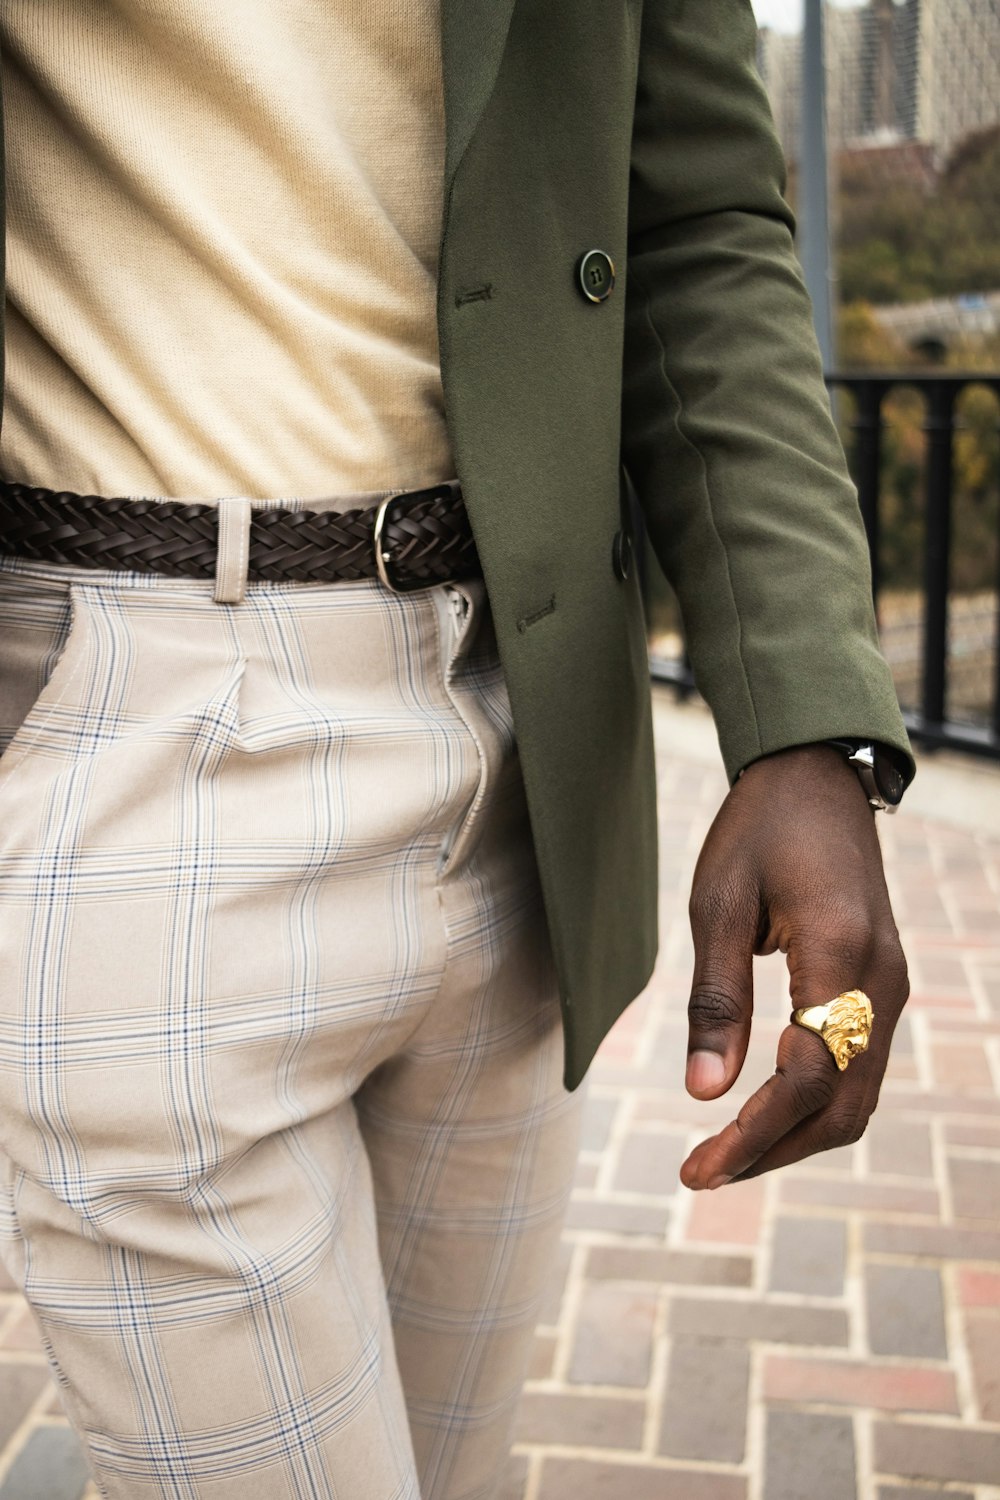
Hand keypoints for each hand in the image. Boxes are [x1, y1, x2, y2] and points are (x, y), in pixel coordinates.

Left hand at [679, 742, 908, 1189]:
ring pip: (856, 1096)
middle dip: (774, 1150)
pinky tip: (762, 1110)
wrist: (815, 777)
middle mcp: (881, 981)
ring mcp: (890, 986)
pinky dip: (813, 1103)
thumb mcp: (718, 905)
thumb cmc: (758, 830)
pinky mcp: (881, 985)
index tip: (697, 1168)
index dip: (753, 1133)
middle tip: (703, 1173)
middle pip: (842, 1106)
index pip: (805, 1077)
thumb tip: (703, 1093)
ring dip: (794, 1135)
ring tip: (726, 1154)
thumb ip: (715, 1000)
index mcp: (842, 955)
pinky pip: (858, 1066)